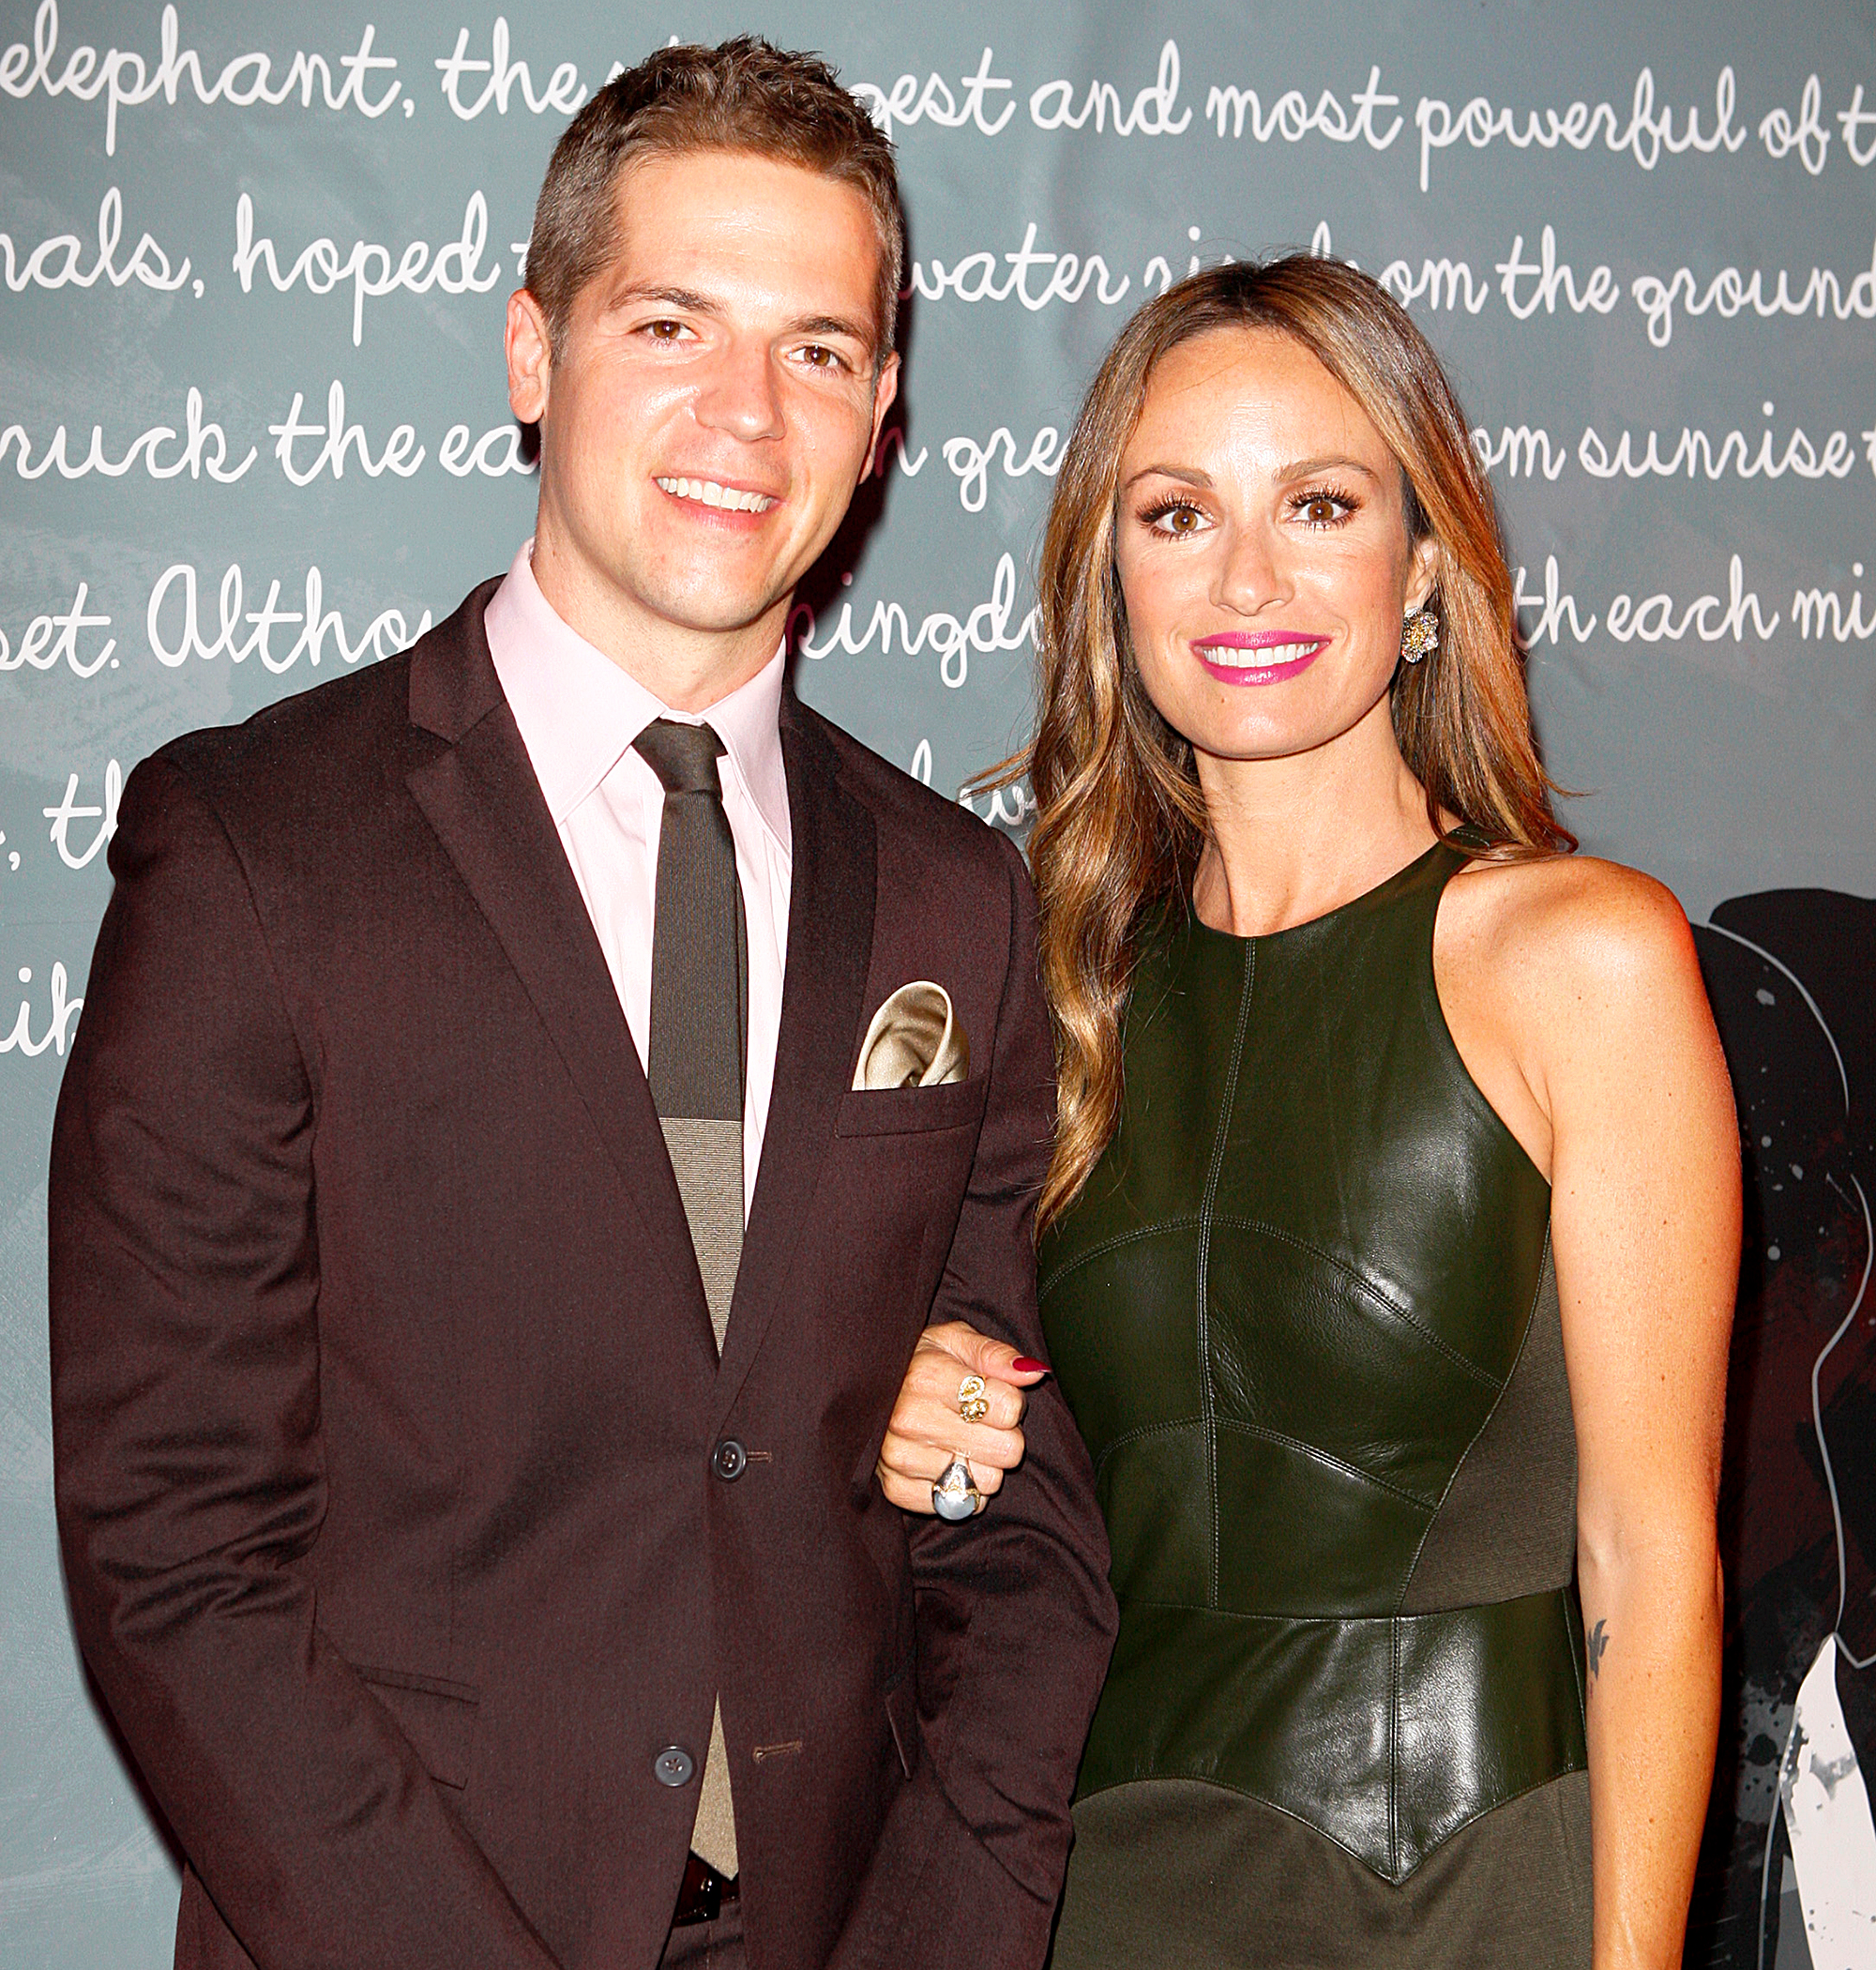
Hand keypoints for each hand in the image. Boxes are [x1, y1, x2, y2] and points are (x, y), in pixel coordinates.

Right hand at [877, 1321, 1049, 1513]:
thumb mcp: (954, 1340)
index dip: (1010, 1400)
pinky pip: (962, 1505)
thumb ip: (995, 1355)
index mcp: (926, 1377)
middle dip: (1002, 1434)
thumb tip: (1034, 1373)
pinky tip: (947, 1462)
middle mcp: (909, 1420)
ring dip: (983, 1463)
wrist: (862, 1390)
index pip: (1009, 1407)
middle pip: (1006, 1449)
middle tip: (979, 1421)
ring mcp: (899, 1458)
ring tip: (961, 1440)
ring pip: (987, 1481)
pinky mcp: (895, 1488)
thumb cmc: (917, 1362)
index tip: (991, 1394)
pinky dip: (963, 1488)